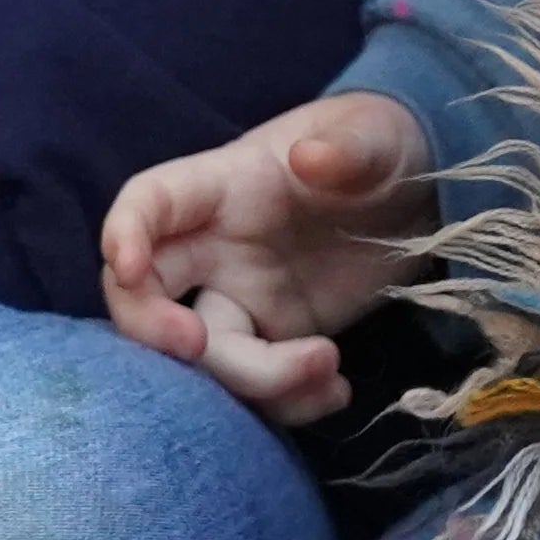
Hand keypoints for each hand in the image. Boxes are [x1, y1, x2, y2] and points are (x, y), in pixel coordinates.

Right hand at [98, 90, 433, 424]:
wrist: (416, 196)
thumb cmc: (380, 145)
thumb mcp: (375, 135)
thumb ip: (347, 146)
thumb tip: (312, 157)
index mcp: (225, 185)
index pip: (149, 201)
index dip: (124, 232)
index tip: (129, 266)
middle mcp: (215, 248)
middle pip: (144, 294)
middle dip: (153, 330)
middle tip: (198, 348)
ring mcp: (242, 298)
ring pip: (205, 356)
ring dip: (254, 382)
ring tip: (329, 367)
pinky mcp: (275, 339)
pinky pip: (255, 386)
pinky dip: (288, 403)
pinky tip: (337, 391)